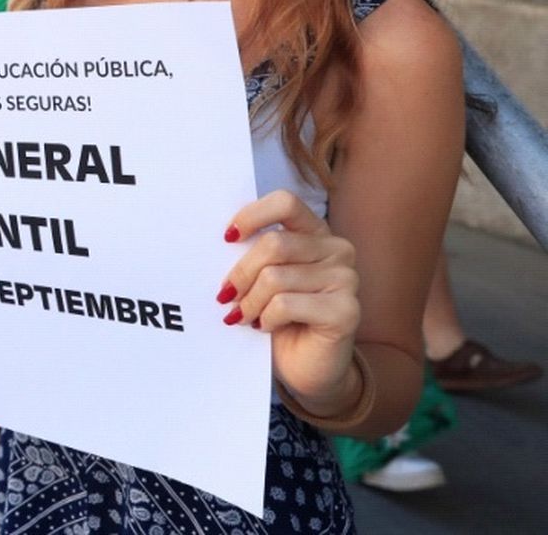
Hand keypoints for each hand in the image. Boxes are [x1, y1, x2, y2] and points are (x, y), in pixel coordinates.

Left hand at [222, 190, 360, 413]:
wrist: (306, 367)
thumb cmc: (279, 317)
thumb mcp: (262, 277)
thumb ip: (252, 253)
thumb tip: (222, 239)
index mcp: (315, 232)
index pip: (285, 202)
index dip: (252, 216)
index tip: (227, 238)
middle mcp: (337, 250)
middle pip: (273, 244)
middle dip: (241, 274)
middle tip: (227, 296)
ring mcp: (346, 279)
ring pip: (275, 278)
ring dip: (250, 302)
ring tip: (246, 316)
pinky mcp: (346, 310)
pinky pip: (285, 304)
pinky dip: (266, 318)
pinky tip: (266, 326)